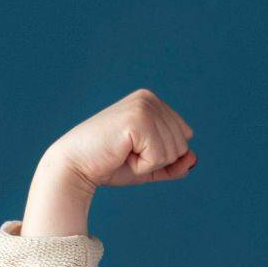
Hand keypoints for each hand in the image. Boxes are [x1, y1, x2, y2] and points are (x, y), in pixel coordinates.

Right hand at [38, 88, 196, 193]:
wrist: (74, 167)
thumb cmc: (109, 164)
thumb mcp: (150, 165)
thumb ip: (175, 164)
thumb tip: (193, 158)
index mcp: (152, 102)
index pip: (184, 136)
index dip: (162, 155)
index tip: (133, 150)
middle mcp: (149, 99)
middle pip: (182, 145)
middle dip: (157, 160)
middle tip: (126, 154)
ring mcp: (144, 107)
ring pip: (174, 152)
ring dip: (150, 163)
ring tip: (123, 153)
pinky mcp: (138, 120)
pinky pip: (160, 156)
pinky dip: (143, 165)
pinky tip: (122, 154)